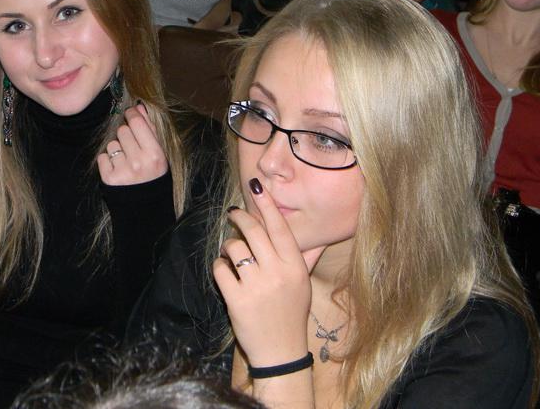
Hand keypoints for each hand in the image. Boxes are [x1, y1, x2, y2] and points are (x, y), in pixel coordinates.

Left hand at [97, 103, 168, 185]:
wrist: (146, 206)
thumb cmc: (154, 175)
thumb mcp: (159, 153)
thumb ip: (150, 129)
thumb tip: (139, 107)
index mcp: (155, 154)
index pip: (137, 123)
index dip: (132, 114)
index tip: (130, 113)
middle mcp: (139, 162)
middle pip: (122, 131)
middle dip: (125, 135)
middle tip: (131, 146)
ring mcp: (123, 171)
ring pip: (111, 144)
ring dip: (117, 149)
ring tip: (126, 160)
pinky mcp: (109, 179)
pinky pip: (102, 157)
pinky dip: (108, 161)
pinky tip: (118, 168)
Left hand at [213, 180, 325, 367]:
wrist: (281, 352)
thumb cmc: (291, 314)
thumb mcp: (303, 284)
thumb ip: (306, 257)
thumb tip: (320, 236)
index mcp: (295, 266)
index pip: (279, 227)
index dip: (266, 204)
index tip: (255, 187)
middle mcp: (277, 273)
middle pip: (253, 231)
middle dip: (240, 218)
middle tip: (234, 214)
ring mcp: (256, 286)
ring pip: (234, 248)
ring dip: (228, 247)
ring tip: (231, 253)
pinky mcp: (236, 300)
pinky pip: (220, 269)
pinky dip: (219, 266)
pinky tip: (225, 271)